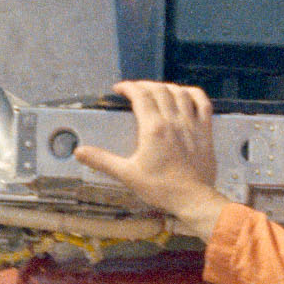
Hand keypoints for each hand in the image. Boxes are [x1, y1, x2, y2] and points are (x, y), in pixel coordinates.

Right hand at [76, 79, 233, 238]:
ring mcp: (191, 123)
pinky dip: (193, 93)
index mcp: (153, 128)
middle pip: (159, 90)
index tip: (119, 89)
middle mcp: (173, 120)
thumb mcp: (127, 174)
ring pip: (180, 92)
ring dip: (166, 86)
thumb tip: (78, 152)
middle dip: (144, 85)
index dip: (128, 87)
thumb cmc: (160, 188)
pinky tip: (186, 93)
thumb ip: (102, 160)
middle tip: (135, 89)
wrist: (193, 198)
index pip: (140, 95)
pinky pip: (203, 103)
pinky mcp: (205, 130)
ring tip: (156, 90)